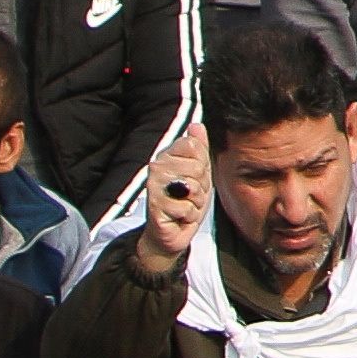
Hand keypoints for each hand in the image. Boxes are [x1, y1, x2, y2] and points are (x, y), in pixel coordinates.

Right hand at [136, 122, 206, 277]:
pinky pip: (187, 207)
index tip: (195, 177)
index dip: (202, 164)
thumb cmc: (185, 200)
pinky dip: (189, 215)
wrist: (172, 231)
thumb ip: (199, 148)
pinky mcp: (155, 208)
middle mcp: (157, 167)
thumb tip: (196, 126)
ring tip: (185, 205)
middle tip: (190, 195)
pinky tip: (179, 217)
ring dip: (196, 201)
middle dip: (201, 186)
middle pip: (197, 167)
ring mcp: (154, 187)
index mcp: (167, 155)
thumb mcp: (199, 172)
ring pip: (193, 187)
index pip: (195, 146)